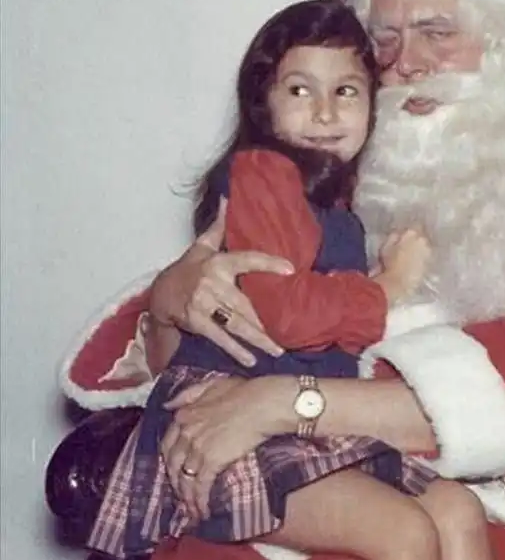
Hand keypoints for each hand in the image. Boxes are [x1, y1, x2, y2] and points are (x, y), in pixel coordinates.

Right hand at [150, 199, 293, 365]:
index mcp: (217, 262)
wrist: (158, 294)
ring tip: (277, 350)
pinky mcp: (195, 321)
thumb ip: (218, 227)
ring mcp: (202, 303)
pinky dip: (235, 350)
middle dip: (266, 321)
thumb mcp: (200, 247)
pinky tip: (251, 360)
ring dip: (257, 339)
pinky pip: (219, 337)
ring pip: (235, 323)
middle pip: (245, 304)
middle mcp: (211, 282)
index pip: (247, 259)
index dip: (268, 263)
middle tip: (289, 334)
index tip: (290, 269)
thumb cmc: (186, 269)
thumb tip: (228, 199)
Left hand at [161, 376, 270, 518]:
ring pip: (184, 478)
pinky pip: (200, 486)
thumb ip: (187, 394)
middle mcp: (186, 432)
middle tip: (182, 494)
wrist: (262, 403)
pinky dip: (199, 501)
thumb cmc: (242, 392)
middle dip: (175, 482)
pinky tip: (203, 510)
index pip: (167, 443)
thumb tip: (167, 405)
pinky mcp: (212, 461)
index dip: (169, 460)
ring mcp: (197, 448)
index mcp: (184, 415)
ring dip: (186, 497)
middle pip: (173, 464)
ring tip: (192, 509)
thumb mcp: (210, 385)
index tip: (174, 470)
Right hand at [376, 227, 430, 303]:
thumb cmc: (388, 263)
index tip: (407, 233)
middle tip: (409, 244)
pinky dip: (423, 259)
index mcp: (412, 233)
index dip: (411, 229)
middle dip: (418, 239)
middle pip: (423, 236)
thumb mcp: (386, 245)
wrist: (397, 284)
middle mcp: (424, 241)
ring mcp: (429, 254)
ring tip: (413, 254)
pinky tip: (415, 263)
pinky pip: (427, 258)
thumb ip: (394, 236)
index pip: (416, 225)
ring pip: (426, 247)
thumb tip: (399, 233)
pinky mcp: (430, 265)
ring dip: (421, 249)